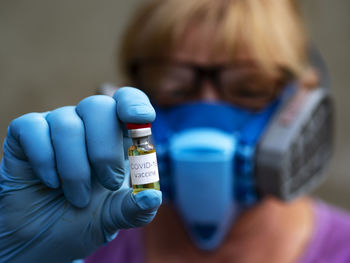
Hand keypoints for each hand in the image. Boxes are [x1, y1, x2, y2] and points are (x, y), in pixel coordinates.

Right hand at [0, 87, 161, 262]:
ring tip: (78, 198)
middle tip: (109, 183)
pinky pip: (34, 128)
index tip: (143, 117)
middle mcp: (87, 124)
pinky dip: (45, 161)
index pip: (126, 101)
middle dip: (105, 150)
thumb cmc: (87, 217)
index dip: (134, 103)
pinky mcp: (26, 133)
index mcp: (115, 135)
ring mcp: (56, 125)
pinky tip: (50, 183)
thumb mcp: (117, 216)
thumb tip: (153, 196)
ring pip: (67, 124)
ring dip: (75, 169)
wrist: (46, 237)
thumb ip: (137, 208)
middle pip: (98, 106)